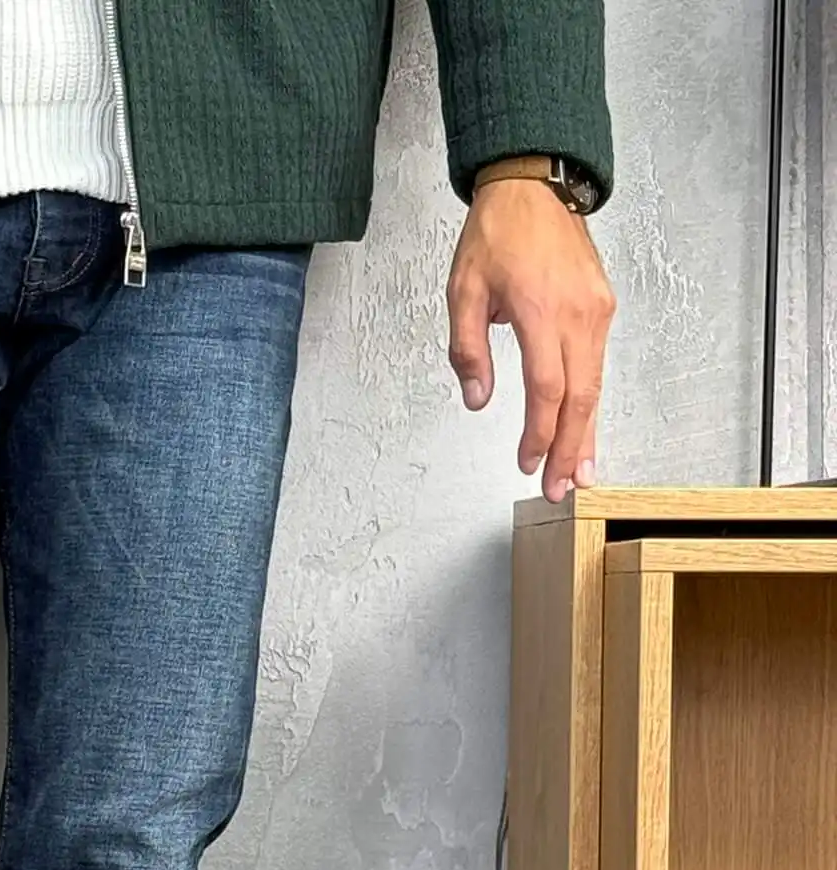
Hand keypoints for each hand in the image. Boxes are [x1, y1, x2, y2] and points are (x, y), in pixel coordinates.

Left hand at [447, 179, 615, 501]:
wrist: (532, 185)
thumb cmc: (497, 232)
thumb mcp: (462, 291)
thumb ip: (468, 350)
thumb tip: (477, 399)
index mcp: (541, 311)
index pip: (546, 390)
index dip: (539, 434)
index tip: (526, 463)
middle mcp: (578, 313)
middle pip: (580, 398)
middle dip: (569, 449)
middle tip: (560, 488)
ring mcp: (596, 310)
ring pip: (595, 386)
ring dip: (587, 434)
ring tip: (579, 474)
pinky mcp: (603, 306)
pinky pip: (598, 365)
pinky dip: (591, 402)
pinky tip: (586, 428)